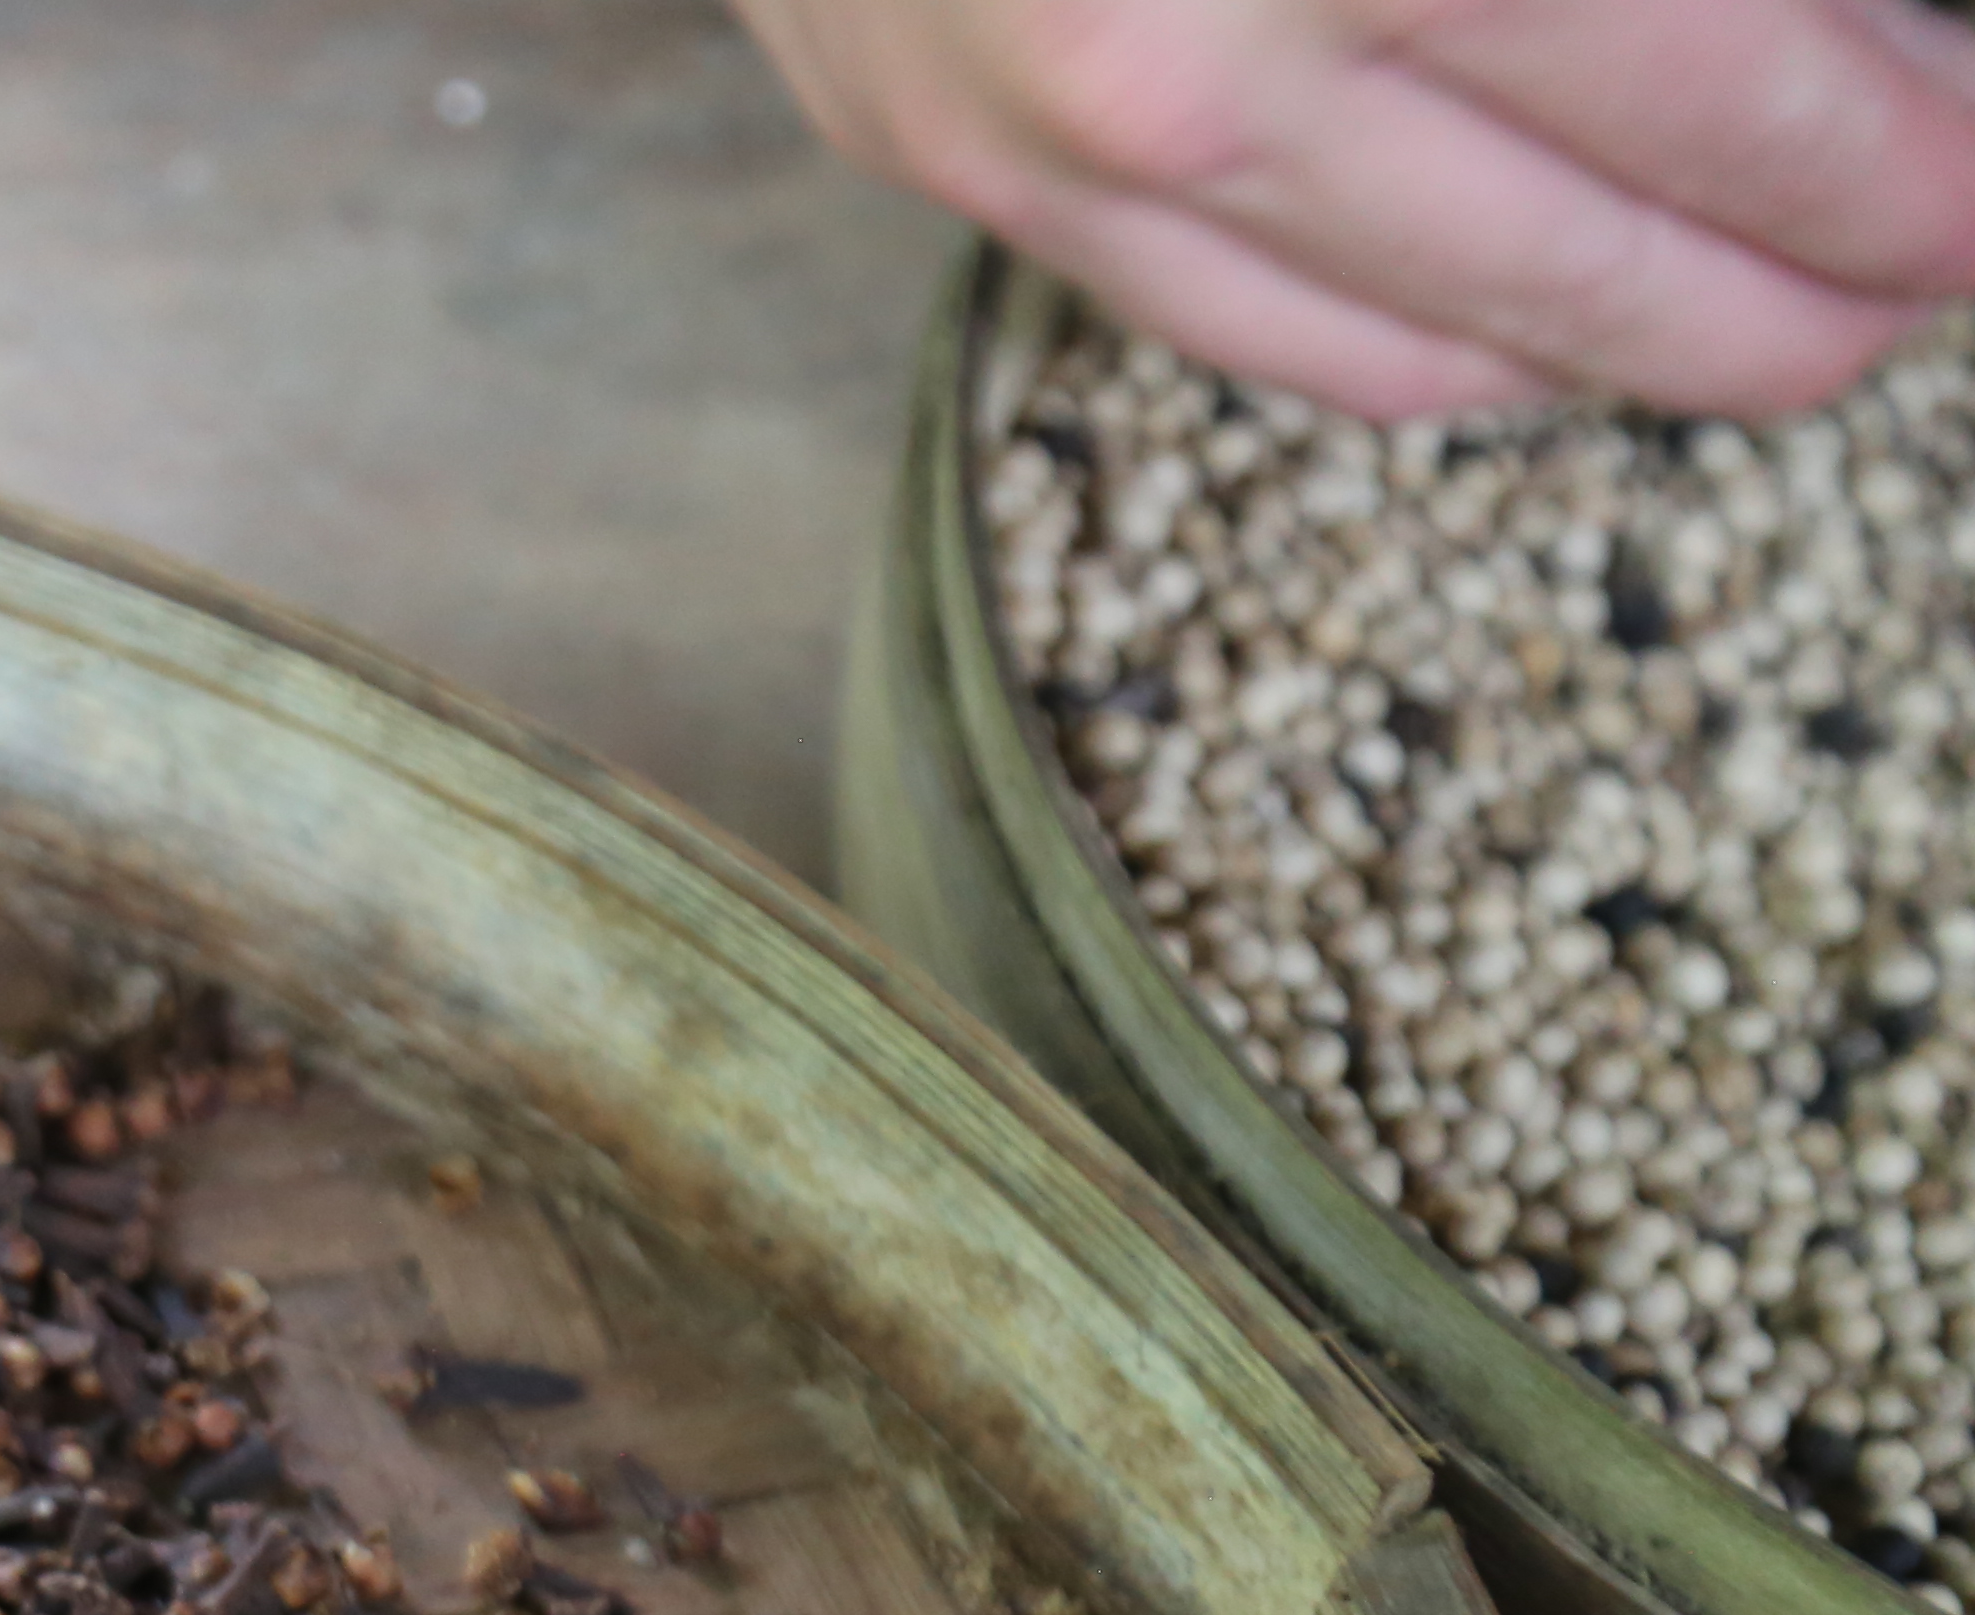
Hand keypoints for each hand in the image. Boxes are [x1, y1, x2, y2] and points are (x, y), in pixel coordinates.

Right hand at [732, 0, 1974, 415]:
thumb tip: (1861, 16)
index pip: (1740, 82)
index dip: (1899, 153)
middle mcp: (1221, 46)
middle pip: (1612, 249)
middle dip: (1813, 281)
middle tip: (1922, 271)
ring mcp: (1077, 132)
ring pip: (1439, 345)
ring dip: (1639, 351)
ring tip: (1770, 323)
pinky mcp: (957, 169)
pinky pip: (1253, 336)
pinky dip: (1435, 360)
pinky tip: (1537, 333)